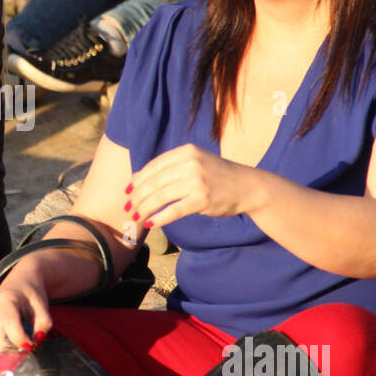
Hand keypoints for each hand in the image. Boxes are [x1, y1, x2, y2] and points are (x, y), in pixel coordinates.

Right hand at [0, 266, 52, 353]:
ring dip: (12, 345)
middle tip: (28, 336)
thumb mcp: (43, 304)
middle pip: (2, 343)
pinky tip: (10, 329)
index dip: (25, 342)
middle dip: (18, 346)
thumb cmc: (31, 293)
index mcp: (6, 300)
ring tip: (19, 330)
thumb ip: (44, 323)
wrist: (19, 281)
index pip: (12, 332)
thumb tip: (37, 339)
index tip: (35, 339)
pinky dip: (4, 341)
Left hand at [126, 143, 250, 225]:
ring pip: (160, 197)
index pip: (153, 166)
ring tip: (136, 216)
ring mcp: (196, 182)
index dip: (137, 180)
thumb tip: (137, 178)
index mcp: (185, 152)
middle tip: (129, 207)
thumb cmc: (217, 175)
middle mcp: (190, 164)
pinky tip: (151, 223)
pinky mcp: (201, 200)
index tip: (128, 191)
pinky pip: (174, 210)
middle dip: (137, 196)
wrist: (247, 186)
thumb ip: (170, 168)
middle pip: (153, 182)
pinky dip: (160, 218)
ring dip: (144, 208)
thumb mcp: (195, 162)